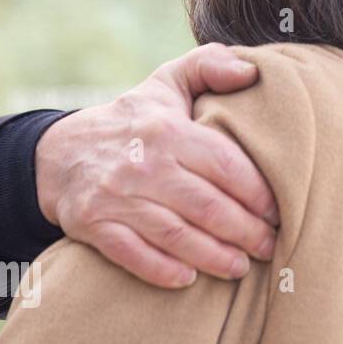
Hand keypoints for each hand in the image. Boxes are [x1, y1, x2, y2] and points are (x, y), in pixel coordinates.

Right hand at [34, 43, 278, 287]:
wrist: (60, 153)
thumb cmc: (136, 119)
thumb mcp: (169, 81)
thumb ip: (211, 66)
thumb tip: (253, 71)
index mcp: (170, 130)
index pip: (227, 166)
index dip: (259, 194)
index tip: (281, 212)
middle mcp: (144, 164)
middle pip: (208, 206)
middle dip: (247, 232)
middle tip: (271, 247)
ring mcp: (117, 197)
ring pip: (176, 235)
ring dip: (214, 257)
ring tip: (241, 267)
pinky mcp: (93, 225)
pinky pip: (133, 254)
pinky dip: (162, 269)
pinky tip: (189, 278)